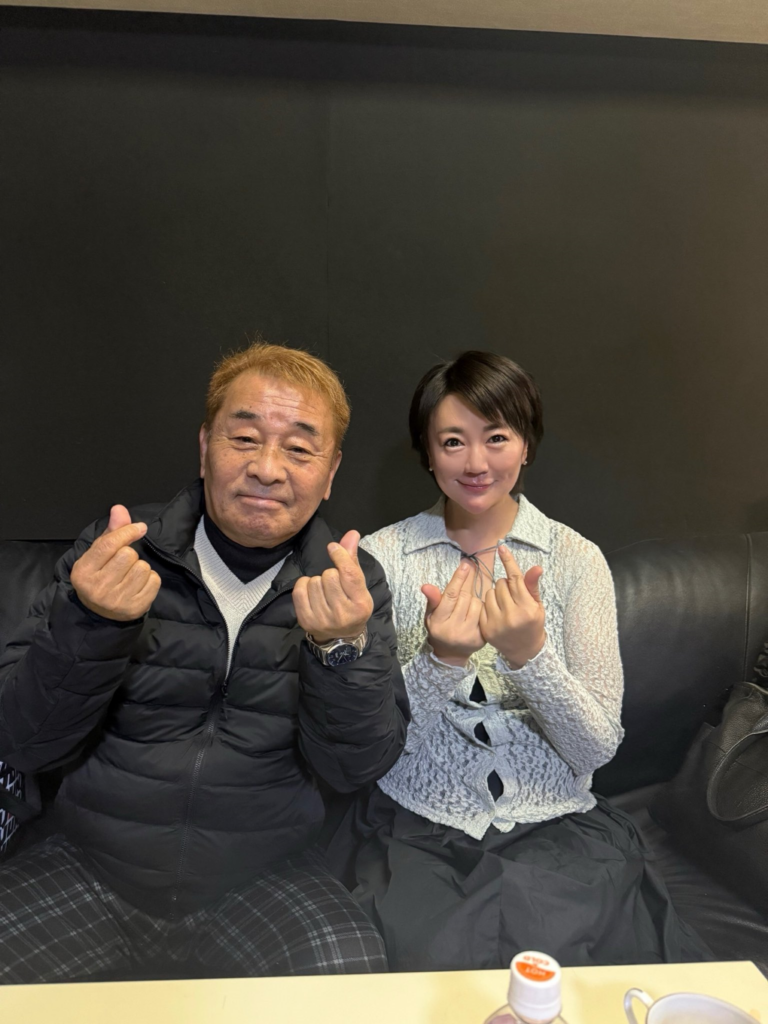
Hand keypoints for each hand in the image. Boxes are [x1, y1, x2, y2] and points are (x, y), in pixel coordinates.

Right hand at [70, 505, 161, 620]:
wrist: (100, 612)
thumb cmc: (100, 576)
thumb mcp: (98, 554)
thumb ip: (111, 531)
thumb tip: (119, 509)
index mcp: (84, 571)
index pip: (108, 544)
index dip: (126, 532)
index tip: (139, 528)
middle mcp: (98, 588)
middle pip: (128, 555)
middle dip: (130, 554)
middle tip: (123, 564)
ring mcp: (116, 601)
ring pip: (143, 567)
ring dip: (140, 567)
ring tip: (130, 575)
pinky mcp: (135, 608)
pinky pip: (154, 580)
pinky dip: (150, 579)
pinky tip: (139, 584)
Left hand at [293, 530, 373, 642]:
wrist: (340, 638)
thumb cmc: (351, 607)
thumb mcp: (359, 587)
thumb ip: (352, 560)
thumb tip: (351, 533)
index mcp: (360, 604)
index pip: (349, 574)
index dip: (340, 556)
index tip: (333, 548)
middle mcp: (342, 614)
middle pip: (329, 575)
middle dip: (330, 574)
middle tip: (334, 584)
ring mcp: (323, 619)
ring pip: (314, 581)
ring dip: (317, 581)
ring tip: (324, 591)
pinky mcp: (306, 621)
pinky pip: (299, 590)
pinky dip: (304, 585)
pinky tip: (311, 592)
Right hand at [422, 560, 484, 667]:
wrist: (451, 653)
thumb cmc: (439, 628)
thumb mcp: (431, 615)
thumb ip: (432, 600)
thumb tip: (426, 585)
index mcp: (438, 622)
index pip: (450, 596)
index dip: (458, 579)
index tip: (465, 565)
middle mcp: (454, 629)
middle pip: (465, 598)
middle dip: (466, 587)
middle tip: (467, 580)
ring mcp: (469, 635)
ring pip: (477, 604)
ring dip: (474, 600)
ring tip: (467, 605)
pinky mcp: (481, 638)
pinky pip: (484, 614)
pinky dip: (481, 609)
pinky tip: (475, 612)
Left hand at [479, 544, 545, 668]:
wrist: (524, 650)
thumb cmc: (533, 623)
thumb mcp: (537, 605)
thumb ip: (532, 586)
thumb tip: (536, 567)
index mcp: (527, 608)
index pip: (516, 579)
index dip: (508, 562)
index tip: (501, 547)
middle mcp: (512, 616)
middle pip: (501, 584)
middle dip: (506, 585)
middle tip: (512, 594)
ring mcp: (497, 623)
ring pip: (490, 593)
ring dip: (496, 593)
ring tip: (504, 604)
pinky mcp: (486, 628)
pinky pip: (483, 605)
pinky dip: (489, 604)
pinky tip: (497, 612)